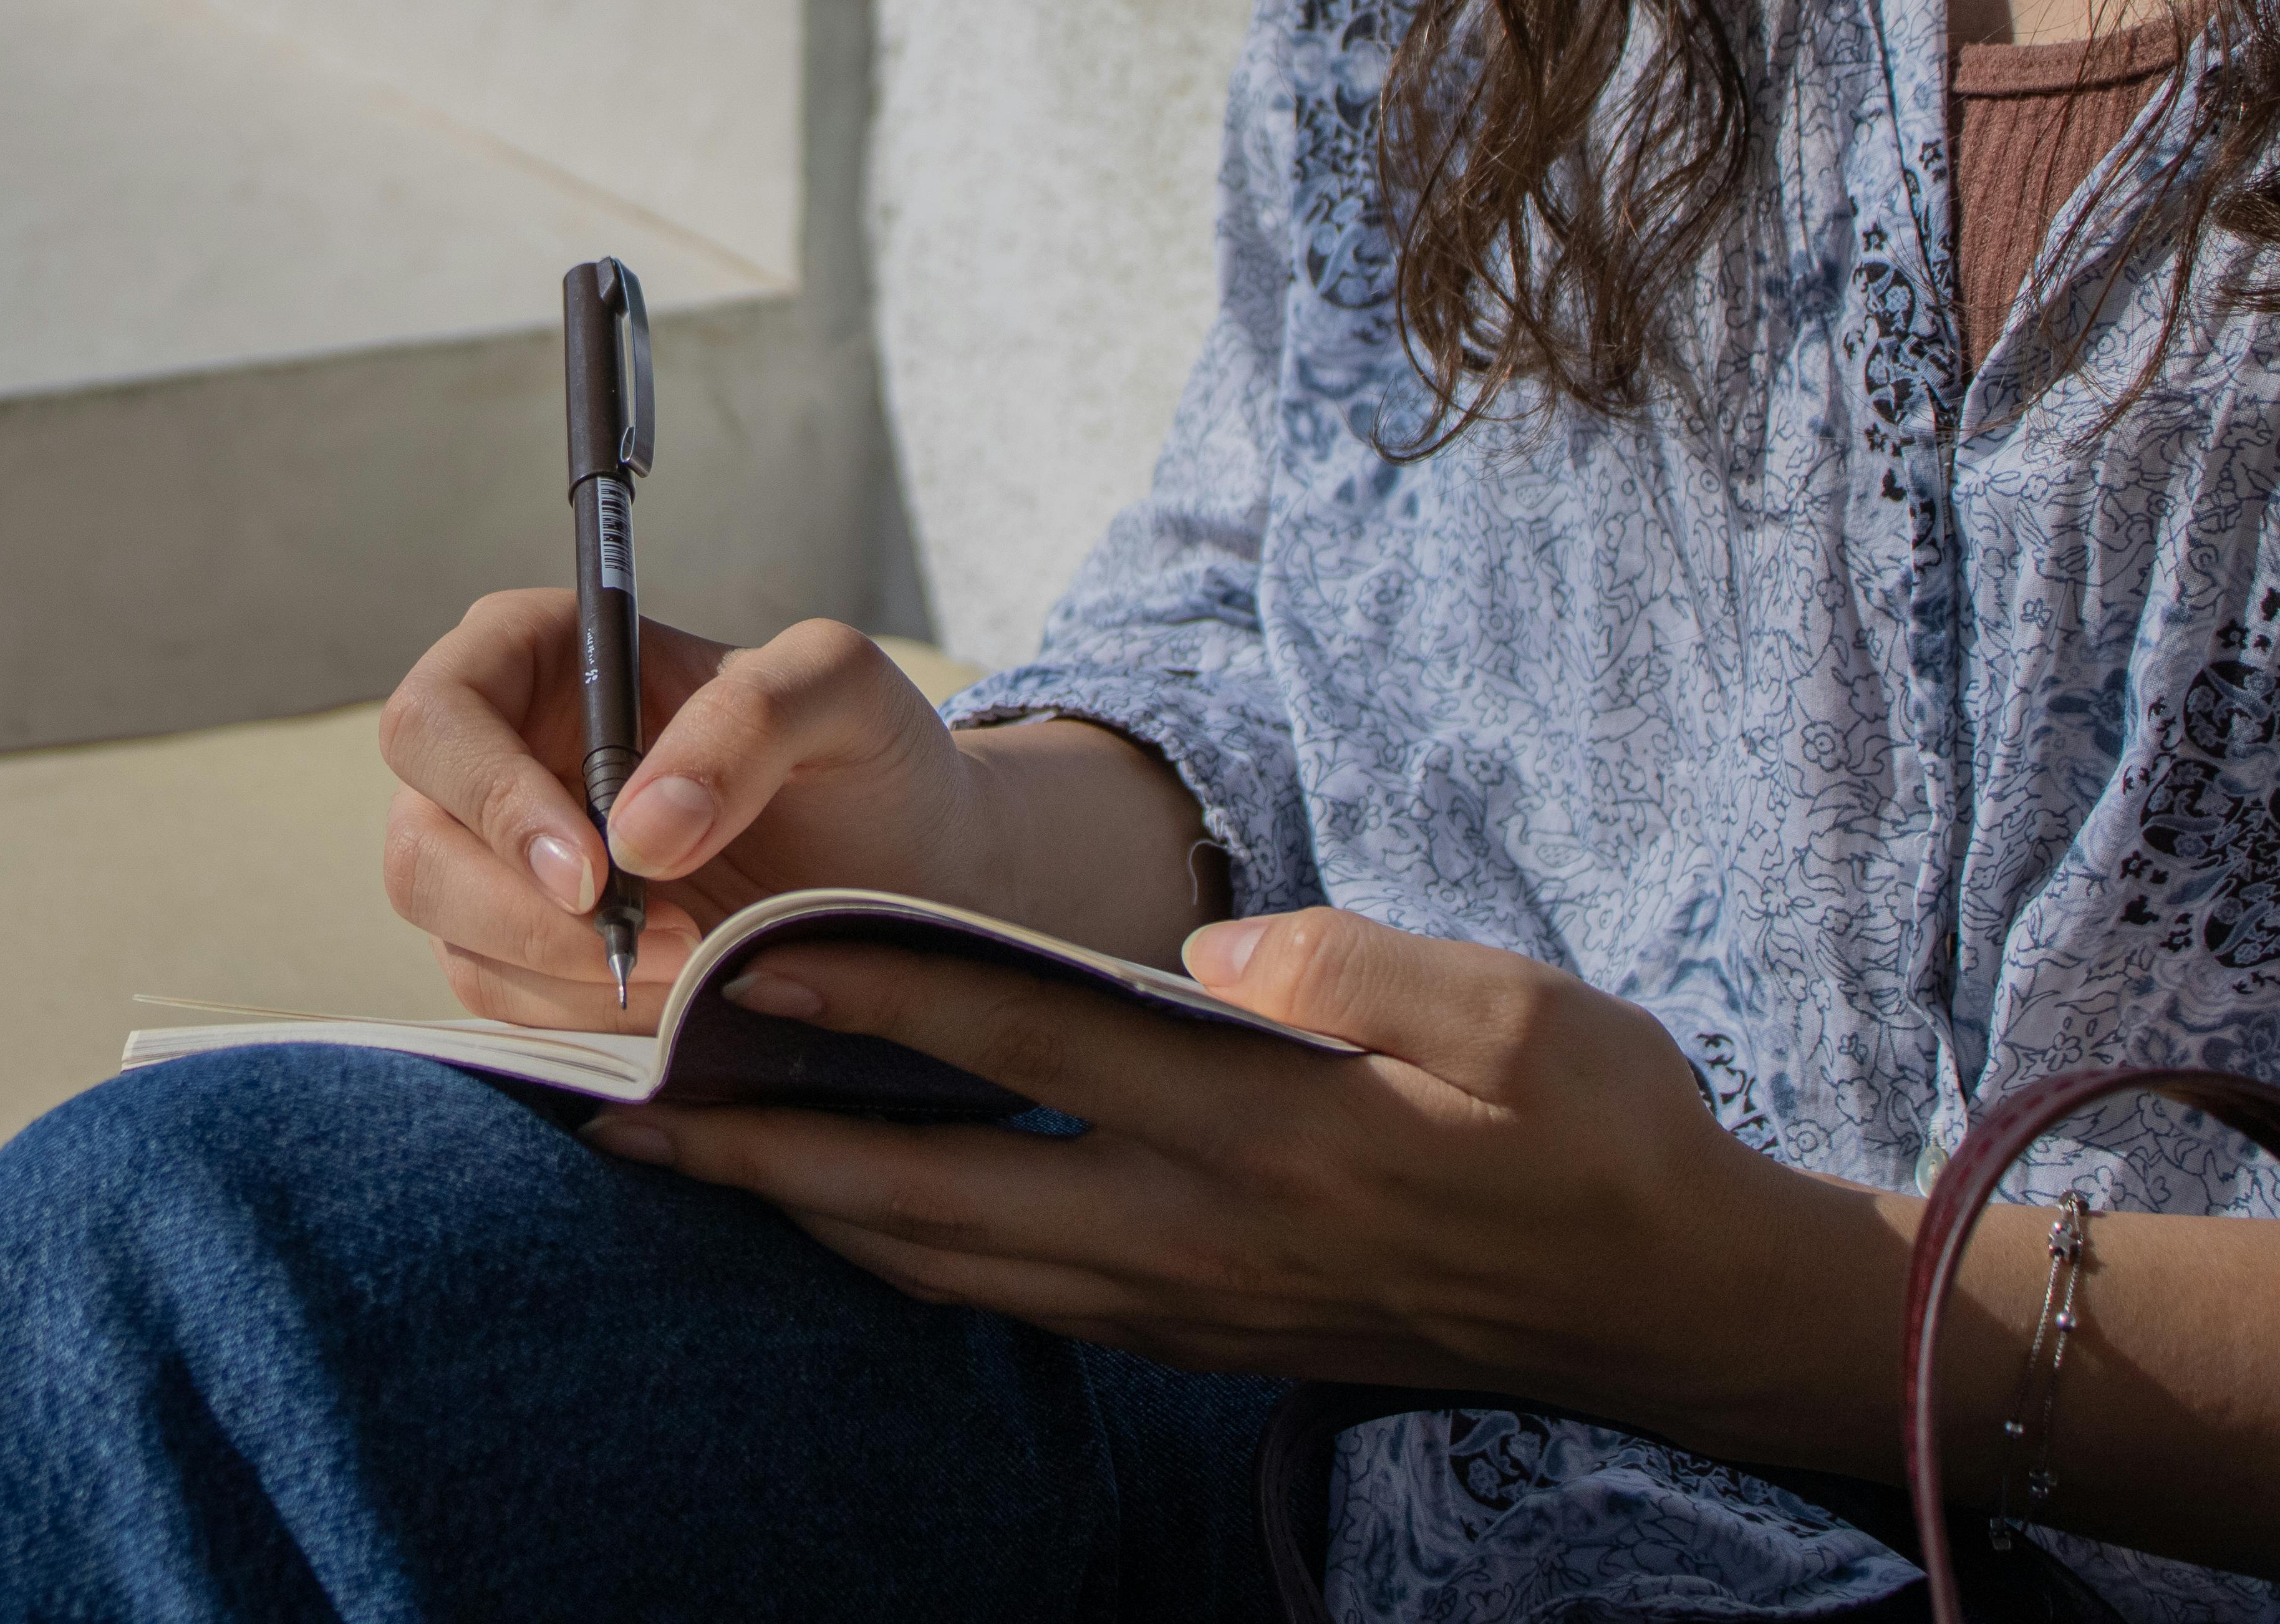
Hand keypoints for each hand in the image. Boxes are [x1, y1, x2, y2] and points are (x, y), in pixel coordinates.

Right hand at [377, 593, 980, 1029]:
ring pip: (451, 933)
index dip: (492, 799)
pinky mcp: (519, 948)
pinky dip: (582, 1014)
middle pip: (422, 842)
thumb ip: (752, 719)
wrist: (906, 865)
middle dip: (527, 913)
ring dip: (567, 972)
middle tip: (666, 940)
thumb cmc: (865, 756)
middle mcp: (494, 753)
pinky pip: (499, 998)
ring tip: (698, 961)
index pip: (437, 718)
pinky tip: (673, 993)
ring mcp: (495, 859)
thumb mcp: (843, 692)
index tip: (597, 870)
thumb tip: (640, 830)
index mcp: (535, 654)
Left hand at [577, 908, 1841, 1443]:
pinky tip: (840, 1219)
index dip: (880, 991)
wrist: (1657, 1306)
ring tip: (689, 1162)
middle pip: (932, 1191)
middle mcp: (1194, 1232)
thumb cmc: (1592, 1136)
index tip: (746, 957)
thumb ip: (1361, 965)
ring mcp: (1182, 1303)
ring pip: (947, 1264)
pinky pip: (1003, 1297)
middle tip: (622, 1111)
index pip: (1028, 1041)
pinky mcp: (1189, 1336)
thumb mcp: (1521, 1014)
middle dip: (765, 1157)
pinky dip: (900, 1256)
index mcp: (1263, 1129)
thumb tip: (1216, 944)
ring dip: (807, 1214)